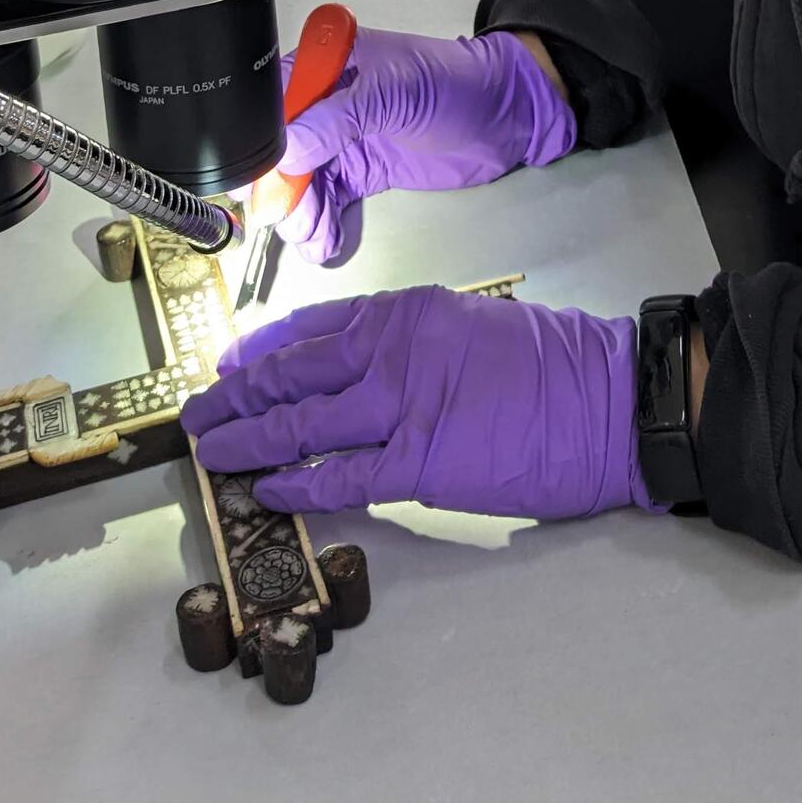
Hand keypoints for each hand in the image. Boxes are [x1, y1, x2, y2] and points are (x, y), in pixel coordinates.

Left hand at [182, 284, 664, 520]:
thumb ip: (412, 346)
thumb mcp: (469, 326)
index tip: (227, 367)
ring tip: (211, 454)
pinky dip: (299, 484)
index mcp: (406, 312)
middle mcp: (393, 350)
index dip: (260, 350)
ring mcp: (403, 405)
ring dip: (247, 439)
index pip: (311, 326)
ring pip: (301, 423)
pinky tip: (268, 491)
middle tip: (196, 416)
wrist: (605, 401)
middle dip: (234, 397)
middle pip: (291, 373)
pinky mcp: (420, 463)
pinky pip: (341, 476)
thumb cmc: (551, 365)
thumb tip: (363, 375)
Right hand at [259, 27, 575, 264]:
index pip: (274, 102)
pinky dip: (319, 223)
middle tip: (287, 216)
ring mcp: (342, 139)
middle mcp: (327, 101)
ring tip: (310, 233)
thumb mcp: (391, 94)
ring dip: (299, 212)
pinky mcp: (361, 171)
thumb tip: (286, 153)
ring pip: (300, 182)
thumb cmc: (455, 85)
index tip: (263, 179)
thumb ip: (334, 120)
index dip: (264, 143)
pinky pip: (326, 200)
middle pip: (280, 150)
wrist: (504, 117)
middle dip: (280, 187)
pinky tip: (322, 240)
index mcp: (327, 63)